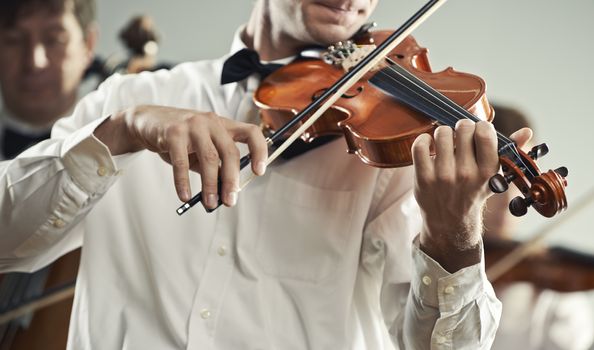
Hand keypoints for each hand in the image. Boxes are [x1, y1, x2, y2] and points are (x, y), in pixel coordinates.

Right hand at [94, 105, 267, 207]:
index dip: (260, 151)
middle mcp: (212, 122)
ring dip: (211, 185)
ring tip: (210, 203)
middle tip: (230, 201)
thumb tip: (228, 191)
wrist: (147, 122)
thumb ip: (216, 166)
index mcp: (224, 125)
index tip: (259, 172)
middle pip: (230, 152)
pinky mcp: (173, 133)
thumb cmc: (180, 139)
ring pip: (209, 159)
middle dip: (232, 180)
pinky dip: (183, 182)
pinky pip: (181, 162)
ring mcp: (193, 125)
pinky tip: (185, 195)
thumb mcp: (202, 149)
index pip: (251, 133)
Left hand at [411, 120, 502, 271]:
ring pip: (441, 133)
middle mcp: (467, 173)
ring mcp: (444, 176)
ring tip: (445, 143)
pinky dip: (423, 141)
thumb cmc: (473, 192)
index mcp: (488, 171)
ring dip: (442, 133)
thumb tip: (527, 131)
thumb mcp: (494, 176)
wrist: (450, 221)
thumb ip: (509, 152)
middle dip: (461, 128)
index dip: (480, 126)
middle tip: (459, 137)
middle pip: (463, 128)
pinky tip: (429, 147)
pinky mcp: (424, 178)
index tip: (477, 132)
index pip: (485, 132)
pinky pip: (420, 146)